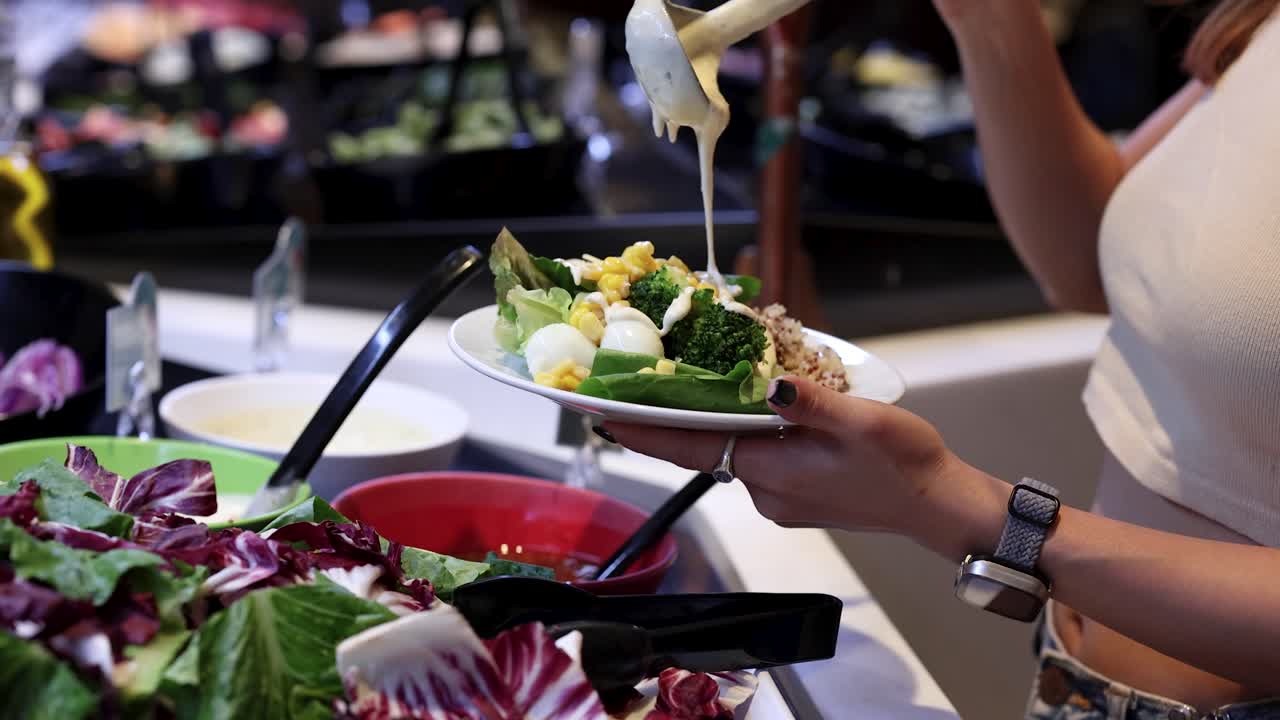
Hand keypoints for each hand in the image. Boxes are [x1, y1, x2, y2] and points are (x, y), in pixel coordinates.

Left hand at [604, 377, 979, 537]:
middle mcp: (765, 490)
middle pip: (706, 448)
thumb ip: (812, 402)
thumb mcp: (862, 421)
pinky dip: (749, 437)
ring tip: (704, 384)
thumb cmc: (903, 463)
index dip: (646, 431)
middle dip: (675, 419)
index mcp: (771, 470)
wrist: (936, 506)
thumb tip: (771, 384)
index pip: (691, 448)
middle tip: (645, 383)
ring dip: (718, 424)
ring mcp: (779, 498)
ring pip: (734, 453)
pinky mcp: (795, 498)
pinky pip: (758, 462)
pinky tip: (762, 411)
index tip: (603, 417)